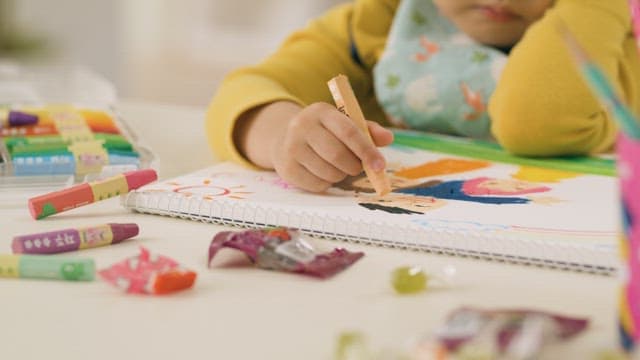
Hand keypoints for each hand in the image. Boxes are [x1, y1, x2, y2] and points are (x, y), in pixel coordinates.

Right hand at [270, 102, 392, 192]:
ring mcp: (291, 147)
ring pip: (329, 173)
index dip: (366, 150)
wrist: (284, 138)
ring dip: (340, 176)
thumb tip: (388, 138)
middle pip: (337, 155)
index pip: (348, 131)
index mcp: (321, 111)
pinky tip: (321, 172)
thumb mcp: (344, 124)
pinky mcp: (286, 168)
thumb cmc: (324, 132)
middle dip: (354, 166)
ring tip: (337, 167)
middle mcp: (302, 126)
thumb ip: (368, 130)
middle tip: (356, 167)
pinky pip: (317, 185)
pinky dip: (326, 183)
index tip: (380, 165)